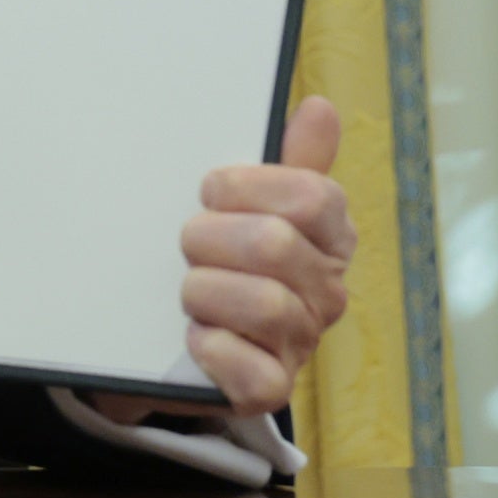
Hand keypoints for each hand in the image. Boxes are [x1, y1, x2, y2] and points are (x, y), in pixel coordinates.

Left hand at [94, 95, 354, 422]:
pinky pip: (252, 371)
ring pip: (264, 304)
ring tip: (187, 292)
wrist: (168, 338)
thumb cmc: (220, 259)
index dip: (247, 186)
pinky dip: (213, 349)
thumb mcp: (249, 204)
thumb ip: (288, 162)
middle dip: (210, 238)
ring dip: (204, 291)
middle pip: (275, 244)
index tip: (210, 191)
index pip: (313, 195)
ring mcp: (301, 343)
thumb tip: (320, 107)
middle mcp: (326, 292)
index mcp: (328, 238)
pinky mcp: (269, 389)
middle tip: (187, 245)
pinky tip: (195, 336)